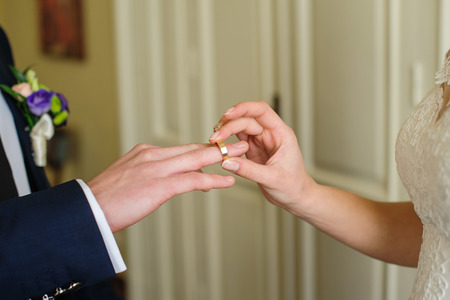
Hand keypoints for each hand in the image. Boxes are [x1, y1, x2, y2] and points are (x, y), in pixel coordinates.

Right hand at [88, 141, 247, 231]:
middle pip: (192, 147)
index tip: (217, 148)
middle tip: (238, 141)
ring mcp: (157, 168)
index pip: (180, 148)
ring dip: (223, 156)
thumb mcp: (127, 178)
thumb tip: (164, 180)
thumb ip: (147, 173)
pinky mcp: (160, 185)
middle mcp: (152, 155)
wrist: (88, 210)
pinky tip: (227, 182)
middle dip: (218, 145)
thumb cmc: (105, 200)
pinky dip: (213, 180)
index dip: (201, 148)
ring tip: (242, 154)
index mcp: (144, 151)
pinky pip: (193, 180)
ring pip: (196, 158)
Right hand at [209, 101, 316, 215]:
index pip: (262, 111)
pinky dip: (228, 143)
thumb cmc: (293, 186)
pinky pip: (237, 142)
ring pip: (240, 129)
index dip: (244, 108)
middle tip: (216, 137)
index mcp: (281, 134)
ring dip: (226, 132)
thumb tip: (227, 161)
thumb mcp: (272, 179)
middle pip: (247, 120)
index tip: (229, 114)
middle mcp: (270, 134)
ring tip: (214, 141)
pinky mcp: (253, 151)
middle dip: (230, 125)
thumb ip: (249, 170)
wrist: (296, 198)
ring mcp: (261, 142)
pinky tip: (220, 148)